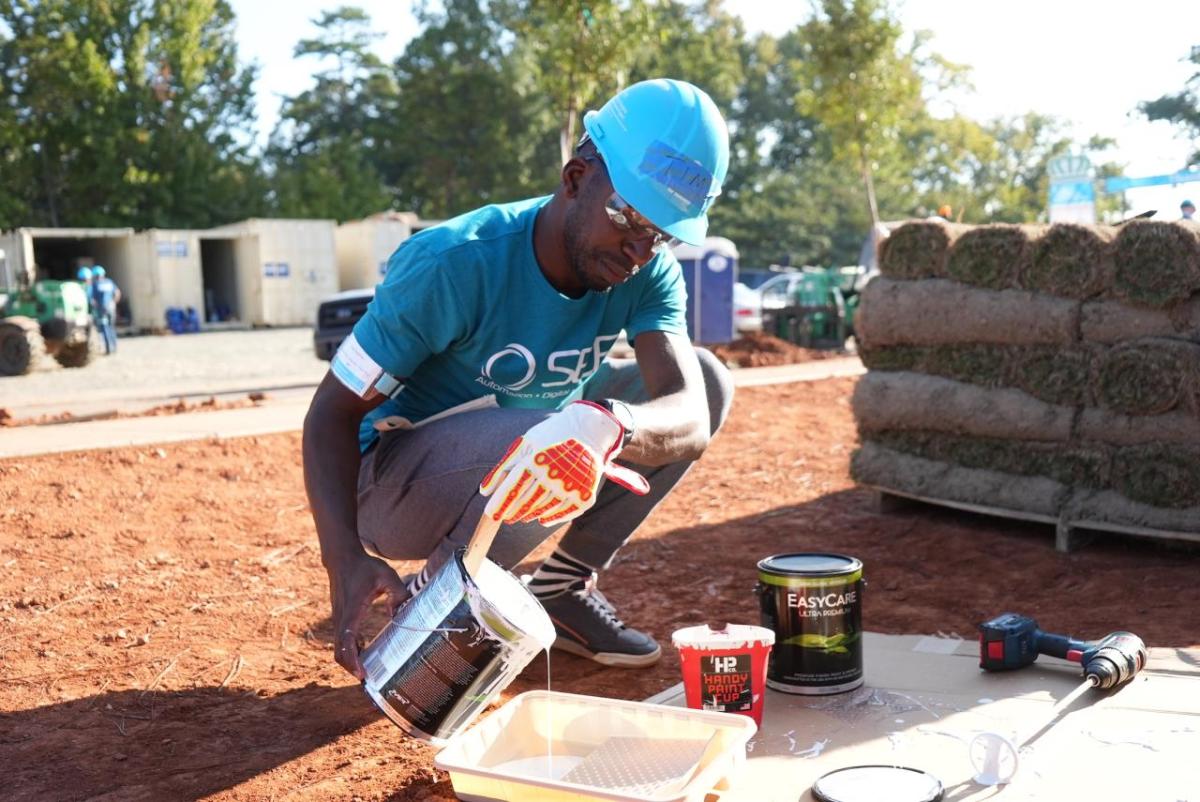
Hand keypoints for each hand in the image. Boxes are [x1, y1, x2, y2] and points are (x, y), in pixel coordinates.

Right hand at [326, 552, 410, 679]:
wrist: (342, 558)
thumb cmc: (365, 567)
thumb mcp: (386, 575)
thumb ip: (398, 592)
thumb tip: (400, 613)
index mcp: (352, 610)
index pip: (346, 640)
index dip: (352, 659)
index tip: (361, 673)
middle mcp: (341, 617)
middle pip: (339, 651)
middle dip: (350, 667)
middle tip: (368, 679)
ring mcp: (337, 618)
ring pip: (338, 648)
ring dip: (349, 660)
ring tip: (367, 670)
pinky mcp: (339, 618)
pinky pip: (340, 640)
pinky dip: (349, 650)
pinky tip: (363, 652)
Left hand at [479, 401, 649, 526]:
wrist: (591, 430)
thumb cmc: (552, 435)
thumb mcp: (525, 444)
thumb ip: (503, 467)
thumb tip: (484, 491)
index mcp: (536, 460)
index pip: (512, 489)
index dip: (499, 505)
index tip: (490, 515)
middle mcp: (553, 475)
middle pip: (525, 503)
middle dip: (512, 512)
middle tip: (505, 517)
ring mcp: (571, 487)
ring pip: (542, 510)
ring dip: (528, 515)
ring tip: (521, 516)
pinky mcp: (585, 495)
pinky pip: (563, 513)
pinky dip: (550, 518)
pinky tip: (541, 519)